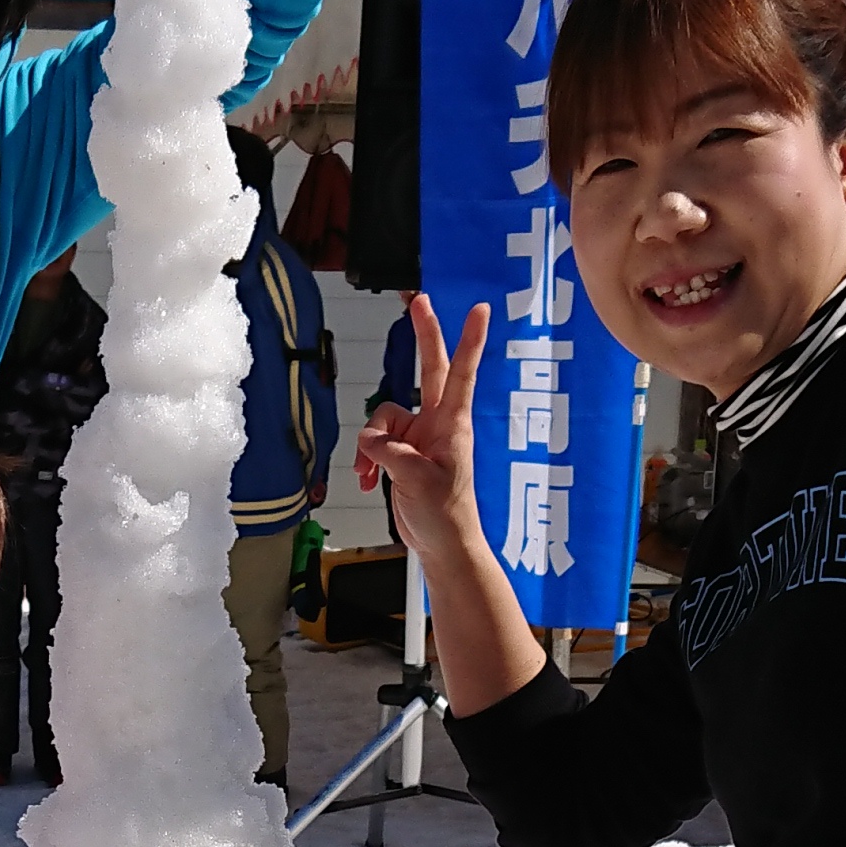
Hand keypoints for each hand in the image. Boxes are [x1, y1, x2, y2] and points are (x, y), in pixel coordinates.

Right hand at [354, 295, 489, 553]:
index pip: (461, 373)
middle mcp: (436, 423)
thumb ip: (390, 452)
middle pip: (428, 368)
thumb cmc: (446, 515)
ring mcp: (418, 437)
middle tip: (417, 301)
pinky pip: (375, 443)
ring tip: (372, 473)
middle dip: (422, 335)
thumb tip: (370, 440)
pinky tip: (368, 480)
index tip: (479, 310)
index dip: (469, 340)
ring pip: (382, 418)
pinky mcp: (402, 453)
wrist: (442, 545)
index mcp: (452, 424)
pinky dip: (366, 460)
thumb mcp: (417, 480)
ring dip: (370, 445)